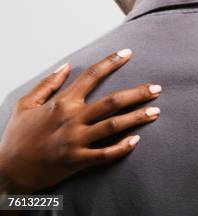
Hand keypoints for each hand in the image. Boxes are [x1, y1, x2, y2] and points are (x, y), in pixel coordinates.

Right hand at [0, 49, 161, 193]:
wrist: (6, 171)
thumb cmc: (17, 137)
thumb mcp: (26, 104)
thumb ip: (48, 84)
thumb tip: (67, 65)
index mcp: (62, 102)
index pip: (91, 76)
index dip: (111, 62)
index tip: (128, 53)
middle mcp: (72, 118)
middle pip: (112, 101)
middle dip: (137, 93)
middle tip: (157, 88)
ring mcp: (75, 140)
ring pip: (113, 125)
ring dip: (137, 117)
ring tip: (156, 111)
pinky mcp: (77, 161)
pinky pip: (105, 154)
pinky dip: (122, 148)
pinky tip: (136, 141)